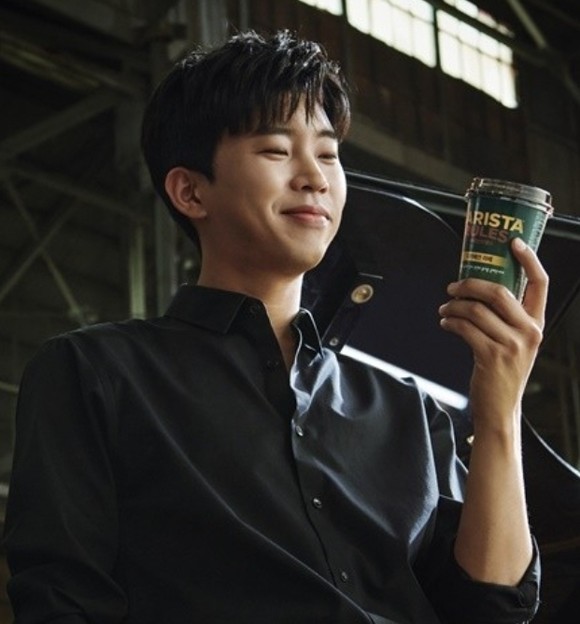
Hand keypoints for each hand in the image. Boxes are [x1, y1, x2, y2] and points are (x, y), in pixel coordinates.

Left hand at [438, 238, 548, 429]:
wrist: (500, 407)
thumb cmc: (503, 371)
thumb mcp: (515, 342)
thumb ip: (507, 317)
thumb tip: (480, 289)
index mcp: (536, 323)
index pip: (540, 283)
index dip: (529, 259)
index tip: (513, 243)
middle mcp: (529, 332)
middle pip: (499, 291)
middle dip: (470, 284)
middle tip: (453, 286)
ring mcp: (511, 345)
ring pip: (477, 310)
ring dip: (454, 305)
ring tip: (445, 308)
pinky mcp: (491, 356)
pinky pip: (465, 328)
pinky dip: (450, 321)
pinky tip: (445, 322)